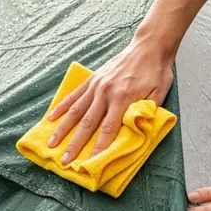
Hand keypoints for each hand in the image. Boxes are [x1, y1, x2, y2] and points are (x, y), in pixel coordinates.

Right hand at [46, 36, 175, 163]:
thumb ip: (147, 112)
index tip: (90, 163)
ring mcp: (96, 85)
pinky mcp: (92, 79)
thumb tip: (135, 130)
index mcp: (122, 98)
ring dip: (62, 128)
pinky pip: (73, 95)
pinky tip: (51, 118)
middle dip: (75, 144)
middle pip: (87, 123)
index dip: (99, 148)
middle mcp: (105, 92)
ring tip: (51, 143)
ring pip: (75, 110)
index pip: (108, 129)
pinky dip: (61, 107)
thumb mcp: (159, 94)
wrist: (149, 47)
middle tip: (65, 160)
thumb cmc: (156, 72)